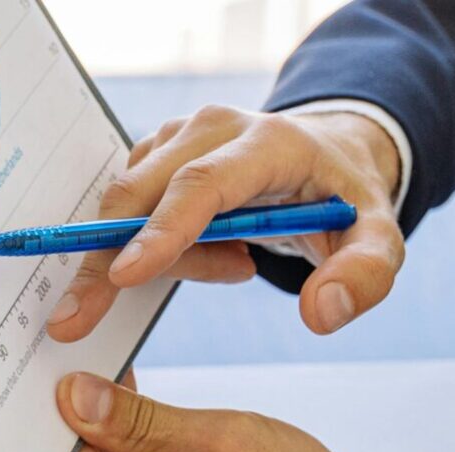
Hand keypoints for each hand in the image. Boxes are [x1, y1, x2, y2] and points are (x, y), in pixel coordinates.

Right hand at [46, 106, 403, 341]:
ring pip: (131, 206)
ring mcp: (178, 137)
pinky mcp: (157, 153)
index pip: (201, 185)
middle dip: (103, 259)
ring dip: (160, 258)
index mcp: (267, 142)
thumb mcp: (378, 241)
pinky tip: (217, 254)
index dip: (160, 231)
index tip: (121, 276)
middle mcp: (212, 128)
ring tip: (235, 266)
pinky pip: (132, 211)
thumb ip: (364, 277)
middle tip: (76, 321)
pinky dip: (156, 248)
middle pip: (141, 194)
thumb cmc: (345, 203)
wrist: (327, 158)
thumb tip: (320, 314)